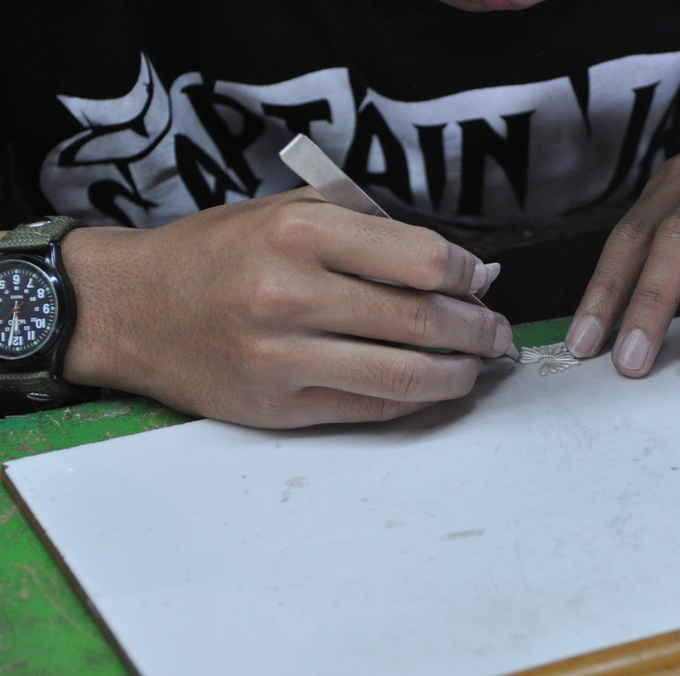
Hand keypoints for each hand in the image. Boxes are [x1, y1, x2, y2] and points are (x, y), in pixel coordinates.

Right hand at [60, 188, 513, 427]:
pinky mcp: (277, 407)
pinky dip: (416, 399)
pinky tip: (434, 386)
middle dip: (478, 329)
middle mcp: (291, 295)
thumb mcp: (288, 212)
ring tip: (477, 363)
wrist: (133, 307)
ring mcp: (282, 358)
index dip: (469, 274)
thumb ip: (371, 233)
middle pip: (422, 321)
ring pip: (405, 375)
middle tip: (496, 330)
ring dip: (460, 373)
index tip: (481, 281)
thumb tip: (460, 269)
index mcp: (301, 234)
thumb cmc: (217, 253)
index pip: (422, 260)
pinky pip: (371, 408)